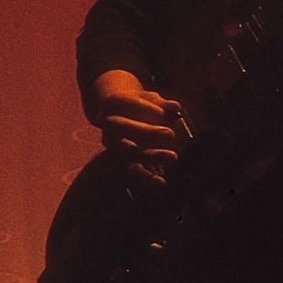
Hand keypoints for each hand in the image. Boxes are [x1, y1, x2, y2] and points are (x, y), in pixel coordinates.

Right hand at [91, 70, 181, 188]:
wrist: (120, 115)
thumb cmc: (140, 105)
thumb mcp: (151, 100)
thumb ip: (163, 104)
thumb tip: (175, 108)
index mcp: (112, 103)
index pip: (125, 103)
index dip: (145, 108)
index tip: (164, 114)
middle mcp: (106, 123)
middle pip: (122, 127)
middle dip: (146, 131)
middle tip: (170, 134)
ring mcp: (111, 142)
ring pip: (126, 151)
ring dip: (150, 155)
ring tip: (173, 157)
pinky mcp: (117, 160)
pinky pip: (130, 169)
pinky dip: (146, 177)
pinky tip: (161, 182)